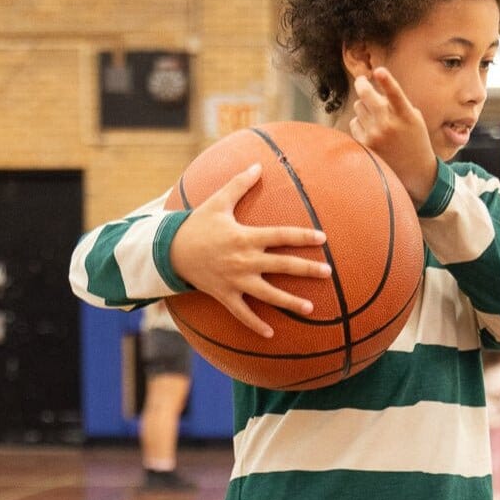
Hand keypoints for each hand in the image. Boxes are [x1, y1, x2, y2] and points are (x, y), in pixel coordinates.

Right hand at [168, 164, 332, 338]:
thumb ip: (239, 184)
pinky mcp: (226, 295)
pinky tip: (271, 334)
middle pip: (282, 265)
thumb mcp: (217, 201)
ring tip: (310, 309)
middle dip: (306, 269)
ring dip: (290, 302)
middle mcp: (245, 260)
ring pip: (268, 294)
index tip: (322, 238)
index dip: (302, 236)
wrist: (171, 250)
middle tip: (328, 273)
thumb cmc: (198, 224)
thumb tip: (258, 164)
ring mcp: (236, 280)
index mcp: (246, 236)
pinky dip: (256, 325)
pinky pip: (243, 314)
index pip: (281, 235)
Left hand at [349, 68, 438, 204]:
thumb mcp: (413, 118)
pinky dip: (360, 122)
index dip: (386, 81)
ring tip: (376, 117)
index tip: (379, 71)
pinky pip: (354, 123)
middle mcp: (389, 124)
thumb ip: (397, 103)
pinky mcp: (366, 145)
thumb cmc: (414, 139)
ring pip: (358, 106)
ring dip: (365, 106)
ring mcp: (375, 135)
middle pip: (366, 94)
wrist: (415, 171)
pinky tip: (371, 130)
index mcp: (405, 115)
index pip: (395, 94)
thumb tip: (372, 89)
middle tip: (362, 81)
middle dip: (362, 84)